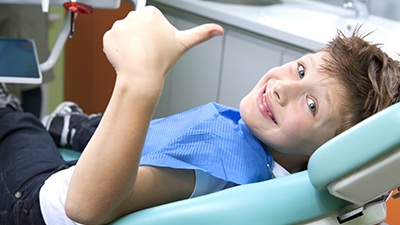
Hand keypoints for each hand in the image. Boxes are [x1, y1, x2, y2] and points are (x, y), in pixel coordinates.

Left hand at [103, 6, 223, 88]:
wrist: (142, 77)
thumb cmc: (162, 61)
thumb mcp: (184, 44)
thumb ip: (202, 33)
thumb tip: (219, 30)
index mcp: (152, 13)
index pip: (150, 20)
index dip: (154, 34)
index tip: (156, 45)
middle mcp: (134, 15)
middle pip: (137, 25)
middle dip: (141, 38)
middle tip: (147, 52)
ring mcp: (119, 25)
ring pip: (125, 34)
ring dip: (129, 44)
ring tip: (137, 56)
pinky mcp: (108, 36)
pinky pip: (112, 41)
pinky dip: (117, 49)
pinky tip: (126, 57)